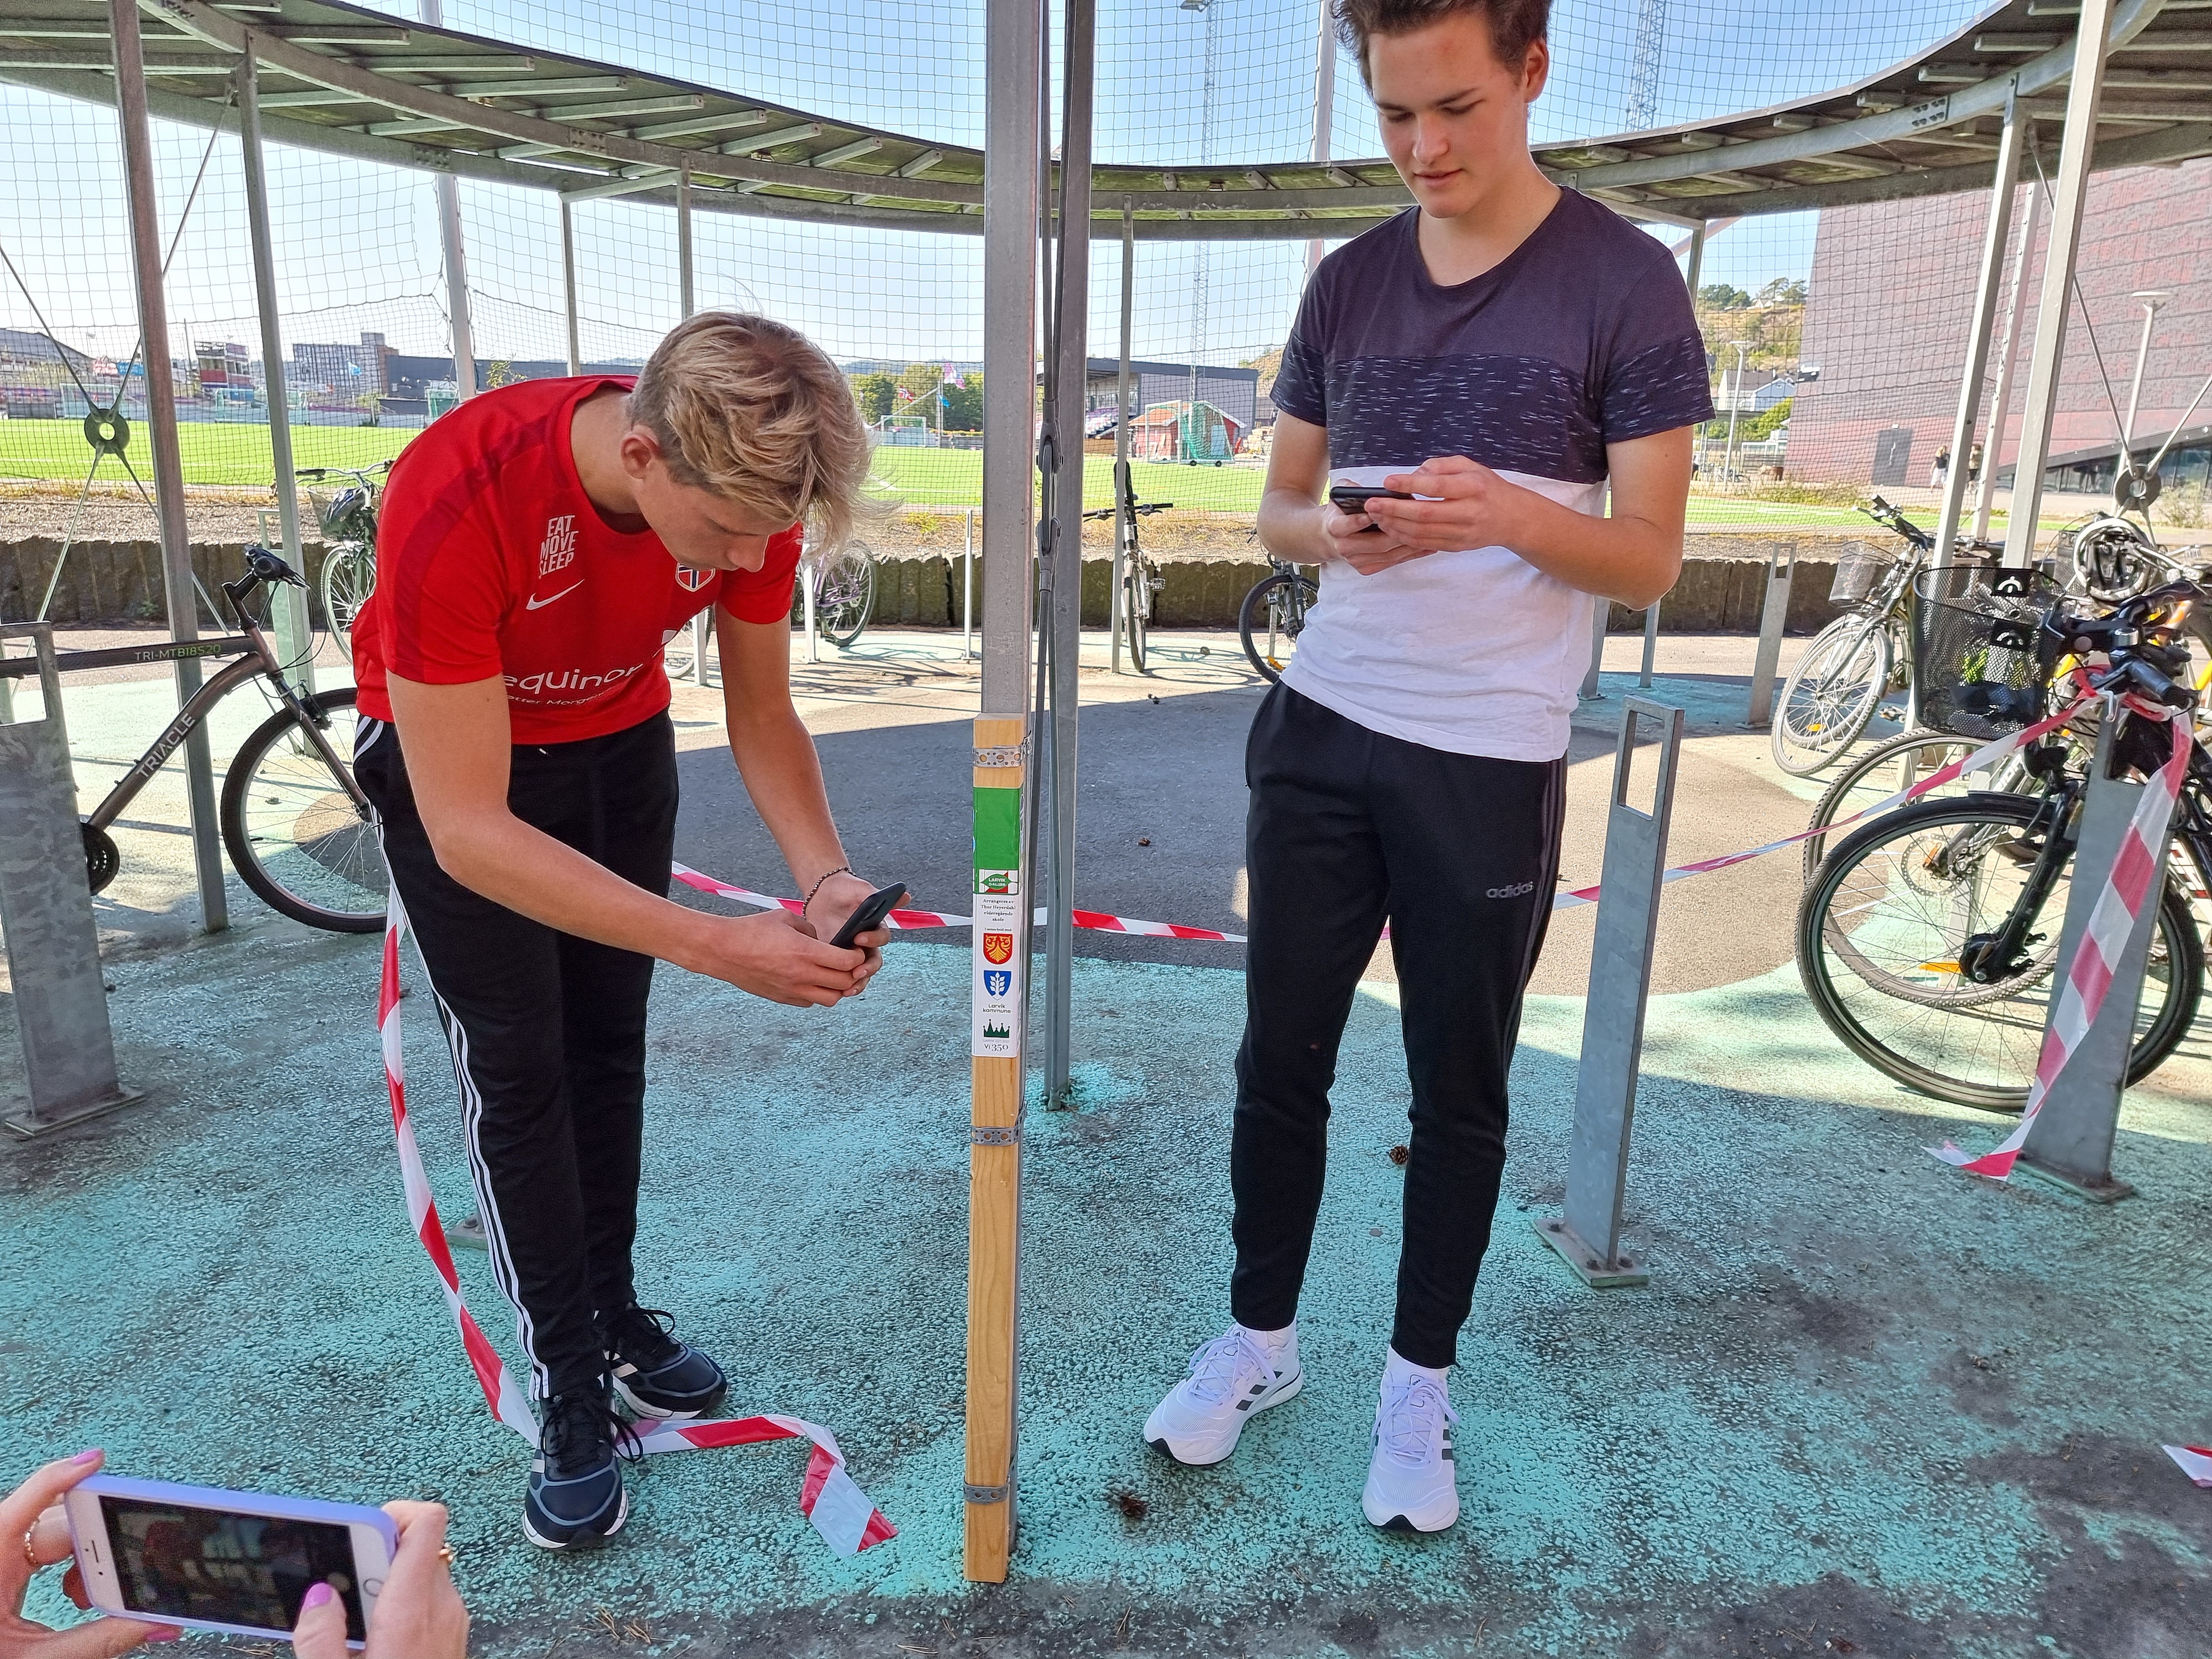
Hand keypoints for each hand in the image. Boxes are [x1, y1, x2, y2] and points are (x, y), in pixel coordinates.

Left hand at [2, 1449, 178, 1658]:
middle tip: (119, 1559)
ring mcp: (1, 1562)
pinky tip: (79, 1590)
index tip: (97, 1461)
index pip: (25, 1504)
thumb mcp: (39, 1658)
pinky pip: (42, 1548)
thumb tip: (155, 1622)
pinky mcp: (6, 1572)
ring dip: (84, 1554)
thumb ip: (100, 1640)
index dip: (62, 1475)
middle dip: (92, 1537)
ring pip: (52, 1533)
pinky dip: (69, 1563)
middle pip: (53, 1521)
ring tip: (95, 1589)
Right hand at [292, 1502, 464, 1658]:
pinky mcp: (453, 1631)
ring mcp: (452, 1616)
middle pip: (417, 1545)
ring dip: (389, 1580)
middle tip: (344, 1588)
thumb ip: (321, 1636)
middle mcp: (442, 1603)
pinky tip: (378, 1633)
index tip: (356, 1533)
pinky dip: (404, 1599)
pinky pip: (430, 1594)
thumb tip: (318, 1597)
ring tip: (357, 1617)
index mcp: (413, 1608)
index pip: (425, 1521)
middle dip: (376, 1556)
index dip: (391, 1515)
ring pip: (423, 1569)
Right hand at [684, 906, 871, 1006]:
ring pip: (830, 999)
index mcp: (806, 952)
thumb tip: (822, 940)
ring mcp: (792, 990)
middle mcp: (802, 975)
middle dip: (852, 973)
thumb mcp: (786, 918)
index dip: (857, 956)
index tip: (855, 950)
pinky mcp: (781, 998)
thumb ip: (810, 929)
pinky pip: (810, 1002)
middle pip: (844, 984)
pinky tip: (811, 980)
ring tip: (831, 975)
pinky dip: (816, 994)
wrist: (722, 950)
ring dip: (836, 988)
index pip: (848, 963)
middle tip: (848, 963)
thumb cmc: (752, 930)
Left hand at [800, 871, 897, 995]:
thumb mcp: (861, 890)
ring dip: (858, 983)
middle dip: (868, 969)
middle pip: (875, 962)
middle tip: (856, 971)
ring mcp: (853, 953)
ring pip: (862, 973)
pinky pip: (844, 976)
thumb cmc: (846, 890)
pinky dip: (843, 984)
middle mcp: (868, 943)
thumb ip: (879, 896)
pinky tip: (836, 990)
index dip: (874, 939)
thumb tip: (906, 896)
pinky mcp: (838, 959)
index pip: (882, 937)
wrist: (824, 894)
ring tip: (849, 989)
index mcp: (876, 927)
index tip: (859, 937)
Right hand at [1318, 499, 1427, 576]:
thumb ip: (1350, 488)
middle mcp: (1343, 546)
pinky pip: (1391, 562)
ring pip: (1386, 554)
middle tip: (1414, 522)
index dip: (1357, 522)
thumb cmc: (1343, 511)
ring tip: (1426, 533)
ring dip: (1408, 544)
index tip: (1370, 515)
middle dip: (1395, 533)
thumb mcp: (1341, 493)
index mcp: (1334, 526)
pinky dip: (1410, 554)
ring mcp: (1355, 560)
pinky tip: (1424, 545)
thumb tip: (1367, 490)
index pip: (1344, 526)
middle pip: (1373, 543)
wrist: (1333, 536)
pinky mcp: (1366, 568)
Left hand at [1361, 456, 1534, 563]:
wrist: (1513, 518)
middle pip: (1425, 514)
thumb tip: (1414, 475)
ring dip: (1395, 526)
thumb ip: (1441, 466)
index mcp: (1473, 487)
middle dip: (1394, 510)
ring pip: (1422, 533)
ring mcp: (1463, 533)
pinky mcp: (1457, 546)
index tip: (1387, 482)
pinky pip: (1425, 544)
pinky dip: (1405, 537)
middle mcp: (1469, 512)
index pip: (1436, 486)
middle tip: (1371, 504)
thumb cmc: (1487, 487)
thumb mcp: (1470, 466)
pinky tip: (1391, 528)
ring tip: (1376, 516)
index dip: (1409, 485)